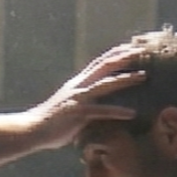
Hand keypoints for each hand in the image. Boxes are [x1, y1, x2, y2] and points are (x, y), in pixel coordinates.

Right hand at [23, 44, 146, 147]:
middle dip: (123, 56)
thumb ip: (85, 100)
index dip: (115, 53)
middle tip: (142, 50)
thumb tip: (100, 102)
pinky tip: (131, 113)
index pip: (99, 62)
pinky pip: (101, 111)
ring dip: (125, 79)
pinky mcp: (77, 113)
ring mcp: (78, 98)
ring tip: (143, 76)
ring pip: (105, 84)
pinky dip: (117, 111)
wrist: (33, 129)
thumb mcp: (71, 104)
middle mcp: (78, 86)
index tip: (132, 46)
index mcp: (78, 83)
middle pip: (104, 65)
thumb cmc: (53, 121)